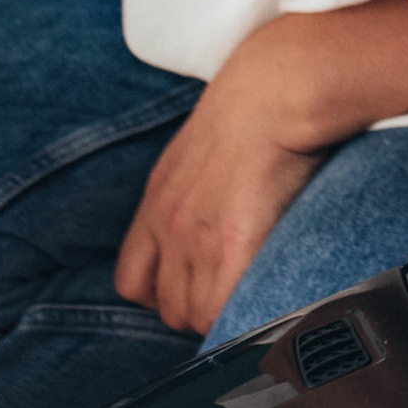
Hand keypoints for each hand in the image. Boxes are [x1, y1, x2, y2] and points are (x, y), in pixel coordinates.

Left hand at [114, 30, 332, 336]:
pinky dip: (247, 319)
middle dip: (202, 310)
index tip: (198, 288)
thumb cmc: (256, 106)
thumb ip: (198, 186)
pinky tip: (273, 302)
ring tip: (262, 297)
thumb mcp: (204, 147)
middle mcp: (168, 229)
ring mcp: (195, 242)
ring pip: (198, 318)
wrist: (275, 89)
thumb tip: (224, 205)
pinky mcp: (232, 248)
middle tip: (241, 295)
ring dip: (228, 318)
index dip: (165, 294)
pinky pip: (228, 315)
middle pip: (169, 309)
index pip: (132, 284)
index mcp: (158, 204)